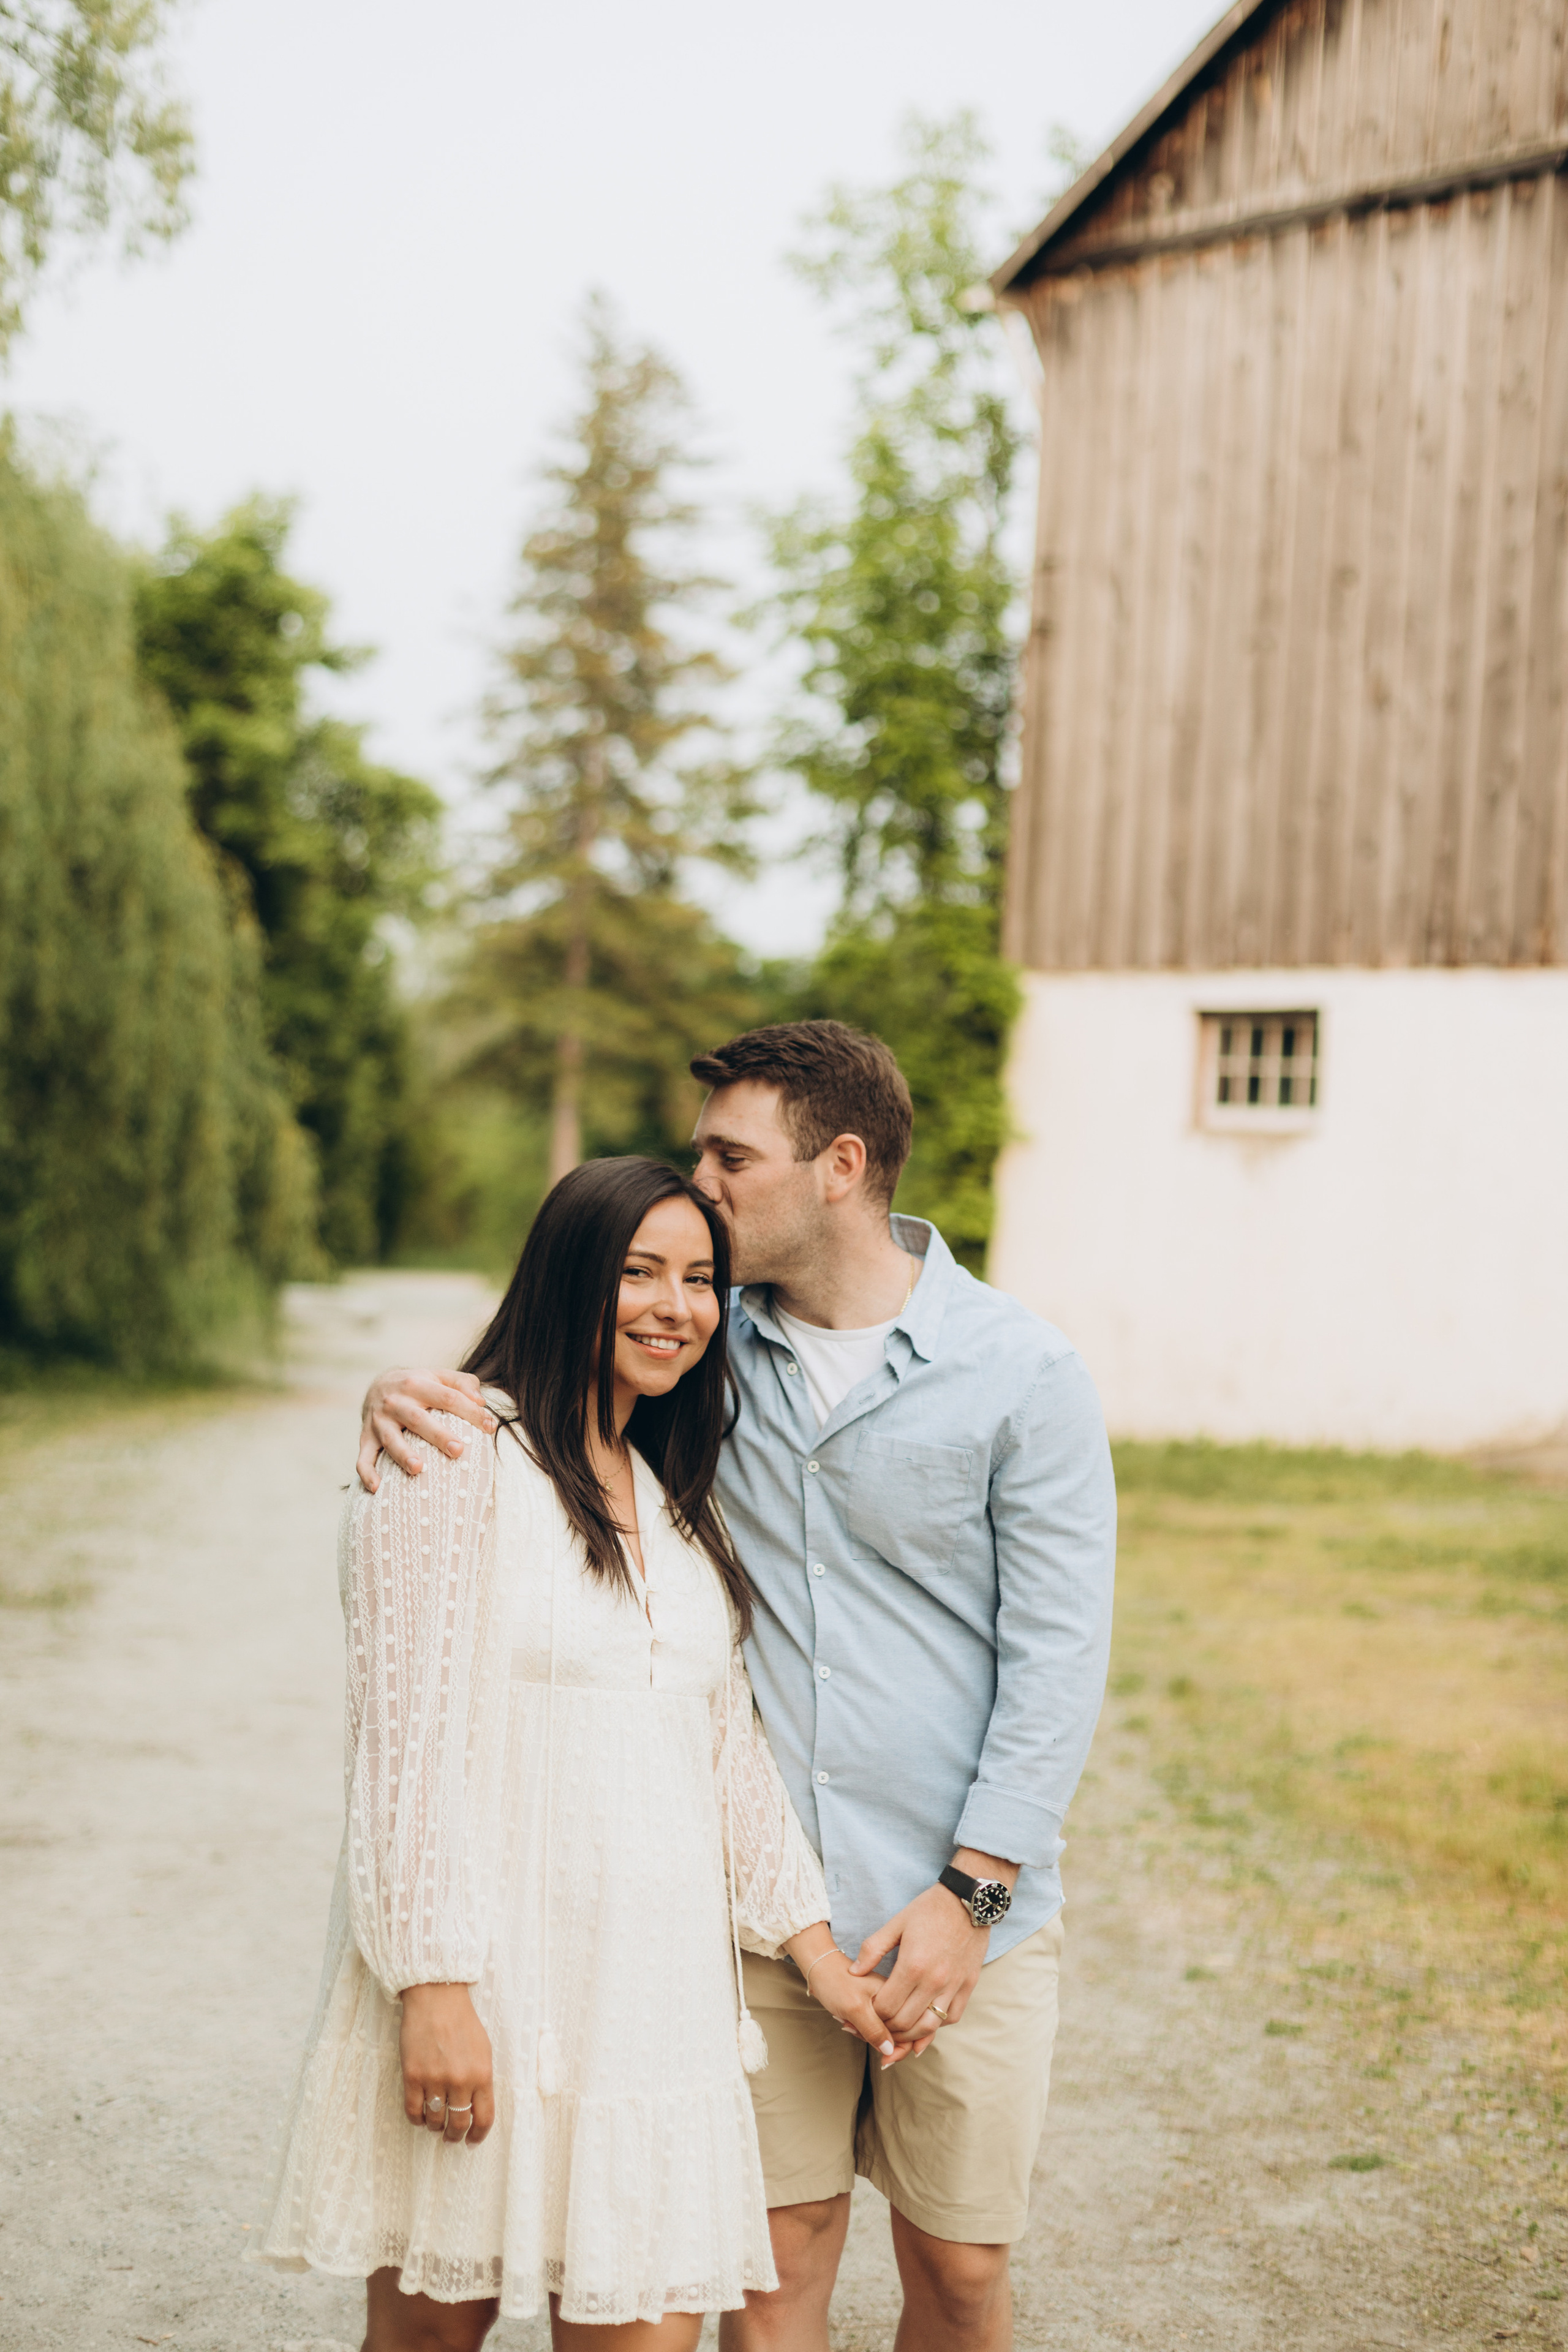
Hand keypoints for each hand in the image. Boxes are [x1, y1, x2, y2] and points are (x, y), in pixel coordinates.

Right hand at [357, 1368, 496, 1490]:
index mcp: (417, 1384)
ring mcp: (378, 1421)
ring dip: (403, 1455)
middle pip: (418, 1420)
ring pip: (390, 1440)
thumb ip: (462, 1383)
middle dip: (438, 1435)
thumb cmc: (418, 1385)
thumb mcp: (438, 1376)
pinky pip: (363, 1458)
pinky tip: (378, 1488)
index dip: (470, 1412)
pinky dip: (367, 1473)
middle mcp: (395, 1402)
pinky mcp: (366, 1438)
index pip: (447, 1397)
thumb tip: (481, 1401)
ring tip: (418, 1469)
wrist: (377, 1384)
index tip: (490, 1427)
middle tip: (458, 1451)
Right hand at [398, 1983, 493, 2144]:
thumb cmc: (462, 2021)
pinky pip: (414, 2111)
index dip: (478, 2136)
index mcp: (482, 2074)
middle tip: (451, 2137)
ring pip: (435, 2121)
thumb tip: (477, 2108)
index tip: (472, 2141)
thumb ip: (482, 2079)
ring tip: (435, 2123)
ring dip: (435, 2127)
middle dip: (455, 2136)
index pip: (484, 2118)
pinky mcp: (413, 2076)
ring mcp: (435, 2079)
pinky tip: (420, 2116)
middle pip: (458, 2124)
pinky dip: (417, 2119)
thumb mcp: (483, 2049)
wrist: (436, 1998)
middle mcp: (460, 2080)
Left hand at [796, 1949, 906, 2067]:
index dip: (897, 2047)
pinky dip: (876, 2032)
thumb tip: (889, 2051)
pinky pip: (890, 2024)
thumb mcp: (853, 2007)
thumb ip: (873, 2028)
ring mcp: (895, 1997)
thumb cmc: (836, 1982)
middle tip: (858, 2035)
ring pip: (899, 2029)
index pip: (909, 2026)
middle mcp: (901, 1992)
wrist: (822, 1966)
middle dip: (888, 2043)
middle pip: (908, 2029)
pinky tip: (856, 2028)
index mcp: (898, 1987)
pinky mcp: (887, 2002)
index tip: (882, 2058)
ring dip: (880, 2038)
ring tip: (853, 2029)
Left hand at [851, 1881, 990, 2043]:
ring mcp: (954, 1985)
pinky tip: (925, 2022)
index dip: (873, 2015)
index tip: (867, 2012)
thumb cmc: (929, 1909)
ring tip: (899, 2032)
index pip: (886, 2007)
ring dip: (911, 2035)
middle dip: (888, 2030)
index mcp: (912, 1965)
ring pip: (929, 2027)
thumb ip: (873, 1949)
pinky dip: (937, 2025)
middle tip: (879, 2027)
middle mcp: (934, 1980)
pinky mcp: (968, 1985)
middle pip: (905, 2023)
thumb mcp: (896, 1924)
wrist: (968, 1900)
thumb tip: (854, 1972)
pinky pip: (952, 2017)